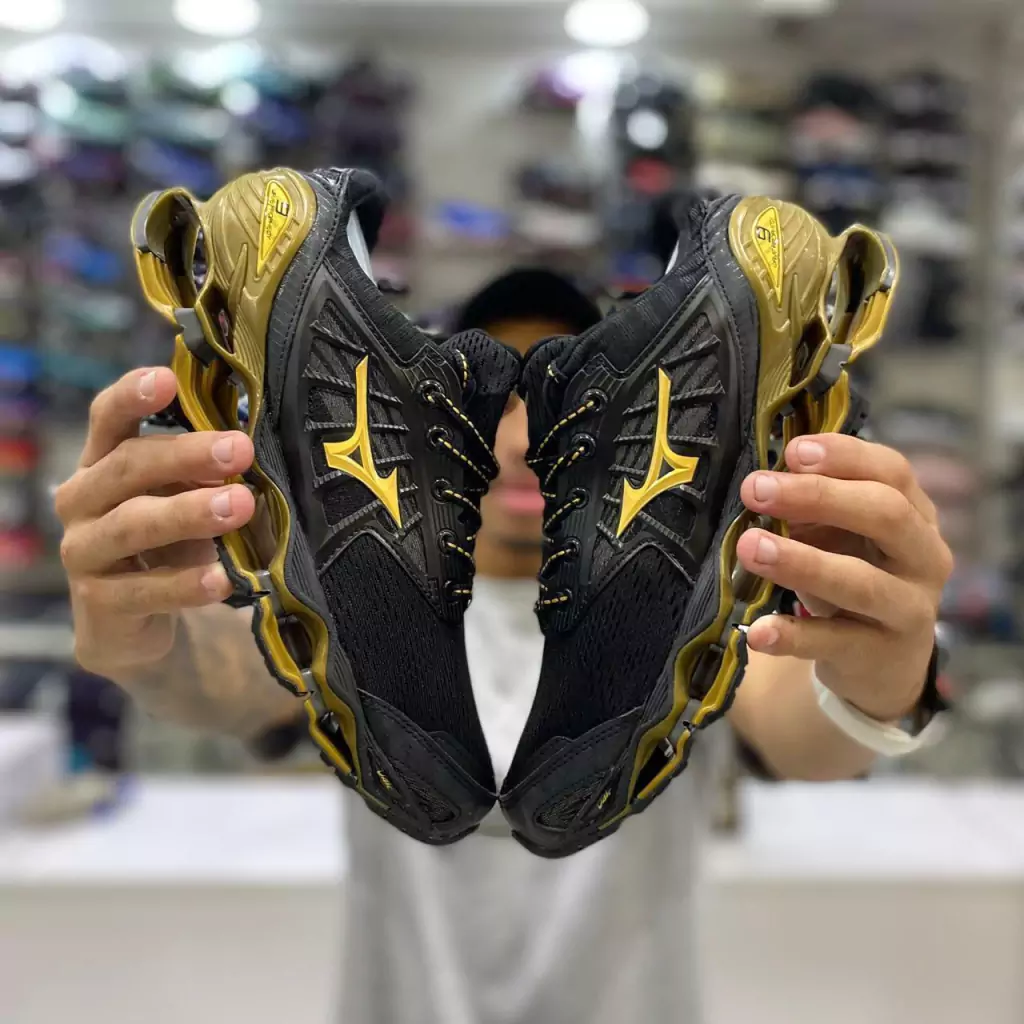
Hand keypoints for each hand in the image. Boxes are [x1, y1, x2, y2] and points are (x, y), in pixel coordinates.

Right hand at [57, 367, 255, 681]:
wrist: (137, 622)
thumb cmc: (168, 542)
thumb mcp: (186, 498)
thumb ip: (207, 473)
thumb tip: (255, 447)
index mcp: (104, 462)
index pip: (107, 419)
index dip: (132, 396)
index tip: (167, 378)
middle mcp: (83, 500)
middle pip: (128, 466)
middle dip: (186, 455)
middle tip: (240, 450)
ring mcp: (84, 552)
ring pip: (132, 525)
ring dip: (189, 513)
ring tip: (240, 508)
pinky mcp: (100, 603)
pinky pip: (144, 590)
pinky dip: (186, 584)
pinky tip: (222, 579)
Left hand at [735, 433, 952, 721]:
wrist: (883, 663)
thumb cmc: (855, 576)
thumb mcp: (840, 536)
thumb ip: (813, 507)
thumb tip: (762, 482)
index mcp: (915, 515)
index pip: (892, 472)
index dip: (844, 456)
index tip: (793, 451)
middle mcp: (923, 558)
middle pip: (885, 515)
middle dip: (818, 496)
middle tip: (756, 489)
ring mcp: (908, 610)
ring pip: (861, 582)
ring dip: (801, 561)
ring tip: (749, 547)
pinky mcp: (879, 656)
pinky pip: (833, 642)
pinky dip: (792, 636)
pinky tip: (757, 631)